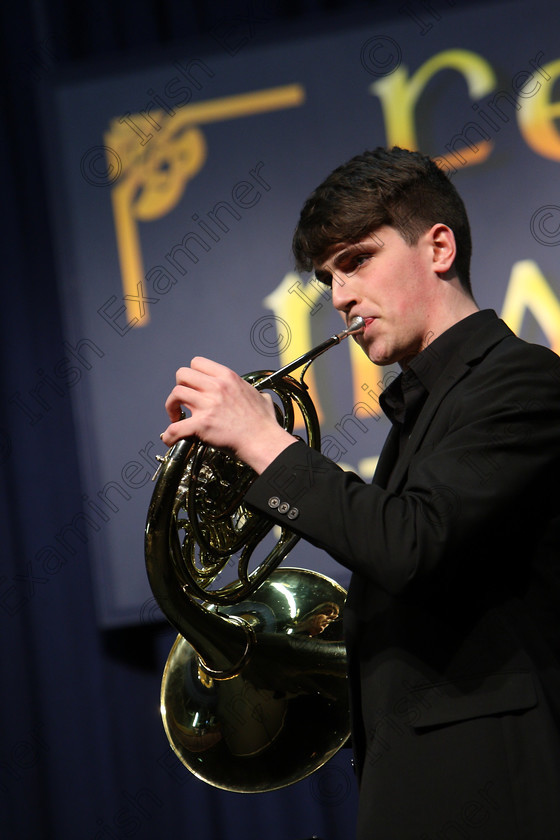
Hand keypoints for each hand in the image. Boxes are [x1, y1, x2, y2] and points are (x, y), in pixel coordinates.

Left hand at [161, 357, 296, 472]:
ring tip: (177, 418)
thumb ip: (251, 392)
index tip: (193, 387)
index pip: (197, 363)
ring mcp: (208, 405)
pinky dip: (169, 435)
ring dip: (172, 407)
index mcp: (228, 377)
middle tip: (183, 401)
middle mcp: (216, 387)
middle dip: (179, 387)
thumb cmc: (264, 423)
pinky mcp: (202, 424)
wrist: (264, 441)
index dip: (192, 375)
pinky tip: (171, 439)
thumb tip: (257, 394)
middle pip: (182, 374)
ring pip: (175, 395)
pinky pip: (175, 428)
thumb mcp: (260, 396)